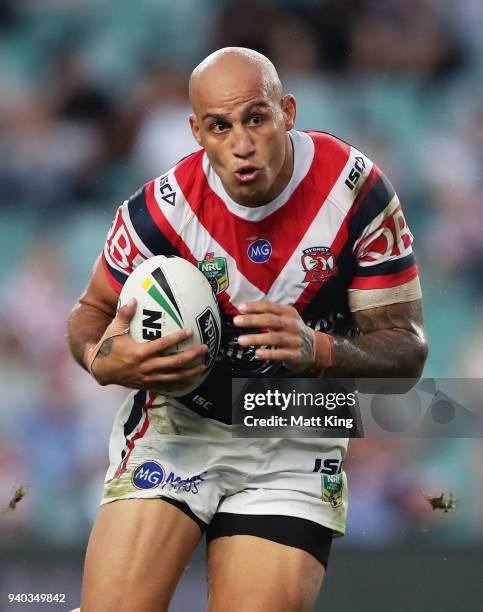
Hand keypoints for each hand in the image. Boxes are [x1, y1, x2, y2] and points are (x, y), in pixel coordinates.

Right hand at [87, 299, 207, 390]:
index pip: (163, 344)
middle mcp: (146, 366)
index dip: (177, 338)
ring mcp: (148, 377)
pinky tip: (192, 380)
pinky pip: (167, 385)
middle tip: (204, 349)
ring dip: (190, 372)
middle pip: (174, 363)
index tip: (190, 331)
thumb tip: (133, 299)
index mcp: (139, 352)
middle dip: (191, 356)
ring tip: (204, 366)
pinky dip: (181, 384)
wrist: (100, 369)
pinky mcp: (148, 384)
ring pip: (174, 377)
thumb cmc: (108, 347)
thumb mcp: (114, 330)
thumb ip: (124, 315)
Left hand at [233, 300, 331, 372]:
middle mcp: (292, 325)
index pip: (270, 306)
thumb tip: (244, 310)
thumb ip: (268, 313)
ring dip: (256, 338)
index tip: (241, 308)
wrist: (315, 347)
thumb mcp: (286, 317)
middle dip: (252, 320)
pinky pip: (280, 354)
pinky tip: (257, 353)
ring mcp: (294, 340)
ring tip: (241, 340)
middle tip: (237, 321)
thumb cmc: (293, 331)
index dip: (254, 306)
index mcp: (288, 313)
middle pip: (270, 320)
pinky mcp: (294, 354)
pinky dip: (268, 354)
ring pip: (273, 338)